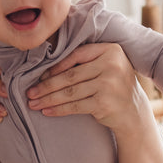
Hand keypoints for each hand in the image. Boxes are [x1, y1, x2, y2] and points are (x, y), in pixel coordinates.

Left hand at [25, 43, 145, 131]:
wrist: (133, 112)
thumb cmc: (113, 87)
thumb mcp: (106, 67)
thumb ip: (85, 62)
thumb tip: (46, 68)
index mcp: (111, 50)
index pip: (76, 55)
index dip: (56, 67)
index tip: (40, 76)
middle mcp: (112, 65)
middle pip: (70, 75)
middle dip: (46, 86)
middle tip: (30, 93)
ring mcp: (109, 84)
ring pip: (70, 92)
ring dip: (48, 99)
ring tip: (33, 103)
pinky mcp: (104, 103)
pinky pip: (75, 106)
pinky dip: (58, 109)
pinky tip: (47, 111)